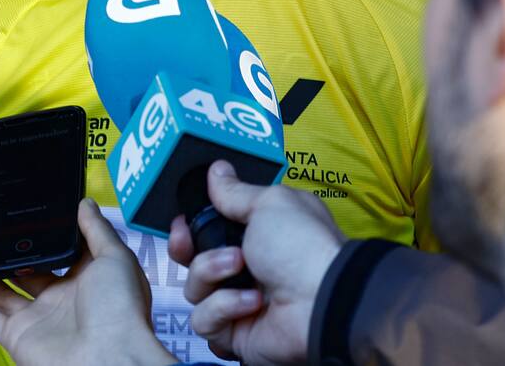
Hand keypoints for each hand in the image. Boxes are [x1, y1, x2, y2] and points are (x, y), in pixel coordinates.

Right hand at [0, 198, 174, 365]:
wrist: (110, 356)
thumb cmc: (120, 308)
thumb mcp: (115, 257)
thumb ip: (96, 229)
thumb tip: (84, 203)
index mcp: (81, 276)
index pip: (46, 248)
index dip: (24, 229)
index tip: (5, 209)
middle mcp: (55, 296)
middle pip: (14, 263)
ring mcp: (33, 316)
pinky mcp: (14, 336)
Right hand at [168, 161, 346, 365]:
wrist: (321, 300)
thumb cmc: (303, 247)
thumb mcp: (268, 203)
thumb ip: (235, 192)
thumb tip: (218, 172)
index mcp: (255, 236)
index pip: (208, 232)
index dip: (190, 227)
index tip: (183, 221)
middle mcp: (245, 269)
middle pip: (193, 260)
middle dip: (186, 248)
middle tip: (189, 241)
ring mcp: (237, 302)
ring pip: (193, 288)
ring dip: (211, 272)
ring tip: (240, 267)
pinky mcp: (233, 332)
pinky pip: (204, 319)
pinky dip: (224, 307)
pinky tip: (251, 302)